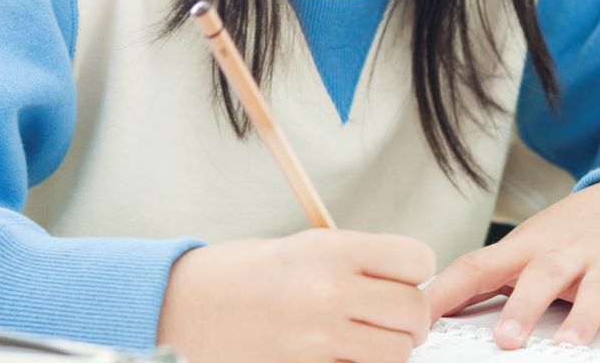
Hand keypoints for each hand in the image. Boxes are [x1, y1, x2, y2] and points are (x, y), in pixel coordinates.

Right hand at [157, 229, 434, 362]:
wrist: (183, 307)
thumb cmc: (240, 274)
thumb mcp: (301, 248)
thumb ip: (354, 262)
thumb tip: (404, 280)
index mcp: (331, 250)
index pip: (416, 260)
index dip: (413, 272)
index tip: (399, 279)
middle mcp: (330, 291)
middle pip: (414, 312)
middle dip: (408, 318)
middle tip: (385, 316)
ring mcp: (319, 337)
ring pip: (397, 352)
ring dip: (388, 348)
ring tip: (361, 338)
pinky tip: (337, 354)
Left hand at [426, 181, 599, 350]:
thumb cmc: (572, 232)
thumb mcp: (528, 246)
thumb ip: (489, 276)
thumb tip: (435, 305)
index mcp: (527, 247)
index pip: (479, 264)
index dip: (449, 290)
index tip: (423, 316)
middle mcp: (566, 252)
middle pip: (541, 275)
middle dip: (522, 308)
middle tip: (505, 340)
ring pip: (594, 288)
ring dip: (582, 317)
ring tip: (569, 345)